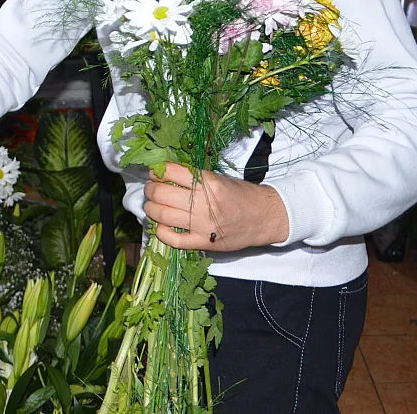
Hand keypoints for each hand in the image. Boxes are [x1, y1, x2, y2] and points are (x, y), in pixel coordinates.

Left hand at [143, 163, 288, 251]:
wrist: (266, 217)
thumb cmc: (242, 195)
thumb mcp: (219, 178)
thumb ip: (194, 178)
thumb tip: (164, 175)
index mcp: (208, 183)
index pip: (170, 172)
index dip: (157, 172)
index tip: (155, 174)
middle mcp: (204, 203)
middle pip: (161, 194)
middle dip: (150, 190)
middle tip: (151, 189)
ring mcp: (203, 225)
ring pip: (162, 215)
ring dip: (151, 208)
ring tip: (152, 205)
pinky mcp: (204, 243)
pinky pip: (174, 239)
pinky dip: (162, 232)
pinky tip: (162, 226)